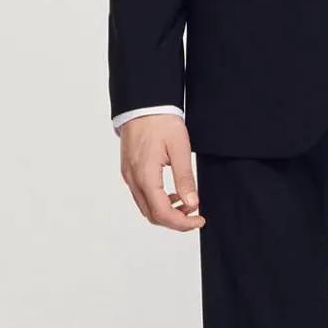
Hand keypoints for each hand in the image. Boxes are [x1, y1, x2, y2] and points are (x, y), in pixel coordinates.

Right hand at [118, 113, 204, 230]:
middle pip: (152, 215)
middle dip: (175, 221)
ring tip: (186, 203)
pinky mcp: (129, 171)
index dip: (182, 223)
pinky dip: (157, 202)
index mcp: (146, 175)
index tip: (199, 219)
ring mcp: (129, 176)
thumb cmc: (161, 121)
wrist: (143, 105)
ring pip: (145, 208)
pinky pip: (141, 196)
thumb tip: (192, 203)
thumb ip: (185, 178)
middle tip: (195, 215)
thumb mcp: (180, 149)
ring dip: (166, 212)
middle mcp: (133, 179)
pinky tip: (172, 194)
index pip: (162, 212)